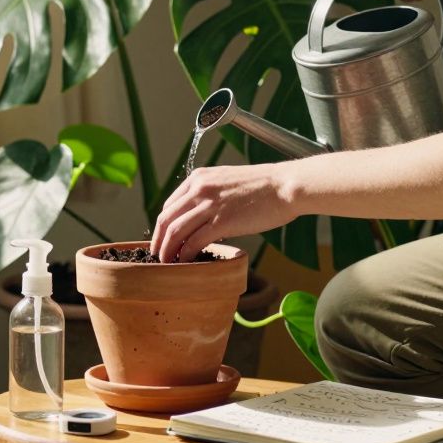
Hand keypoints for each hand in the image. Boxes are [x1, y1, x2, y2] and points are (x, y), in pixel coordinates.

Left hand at [151, 163, 299, 262]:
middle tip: (157, 257)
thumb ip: (211, 196)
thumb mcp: (227, 182)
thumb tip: (202, 220)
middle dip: (158, 241)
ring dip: (167, 250)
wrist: (285, 186)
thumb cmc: (263, 187)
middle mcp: (199, 188)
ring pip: (175, 231)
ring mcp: (209, 204)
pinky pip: (193, 241)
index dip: (162, 226)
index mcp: (198, 178)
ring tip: (167, 264)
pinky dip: (185, 255)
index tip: (162, 240)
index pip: (169, 205)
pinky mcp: (221, 221)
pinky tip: (185, 263)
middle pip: (166, 219)